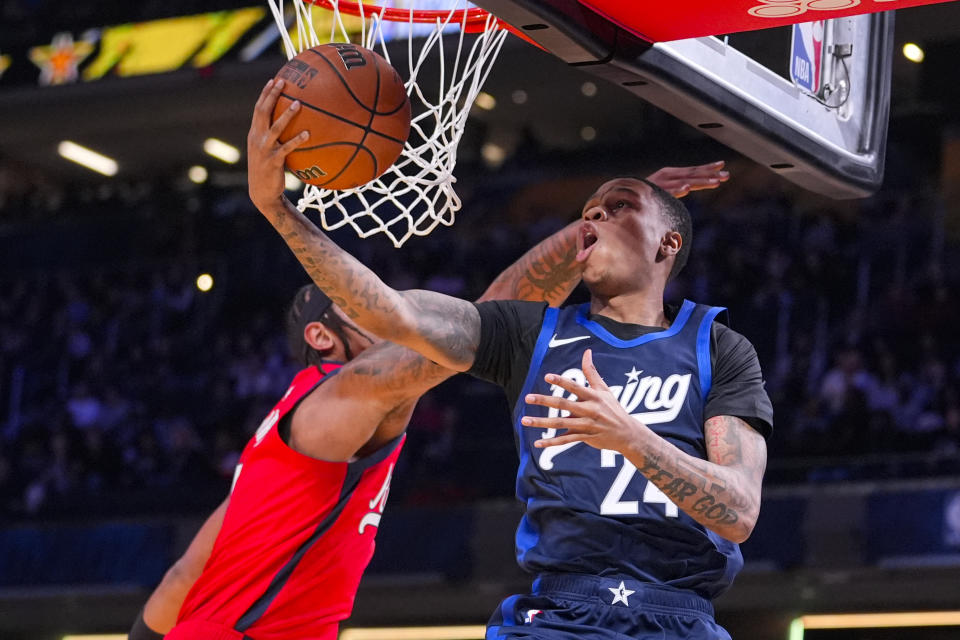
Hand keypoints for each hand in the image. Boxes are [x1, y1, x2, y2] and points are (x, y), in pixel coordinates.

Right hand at [247, 78, 308, 209]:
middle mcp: (257, 138)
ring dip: (286, 115)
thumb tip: (293, 124)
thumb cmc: (268, 170)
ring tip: (298, 103)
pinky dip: (297, 140)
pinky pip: (287, 148)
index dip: (265, 94)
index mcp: (254, 134)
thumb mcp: (267, 150)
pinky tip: (308, 134)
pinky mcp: (273, 161)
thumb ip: (274, 137)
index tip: (274, 80)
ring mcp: (264, 150)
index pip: (258, 109)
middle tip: (283, 82)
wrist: (262, 193)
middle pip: (263, 112)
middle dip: (272, 95)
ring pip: (275, 128)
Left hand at [521, 349, 644, 451]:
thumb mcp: (604, 389)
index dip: (561, 381)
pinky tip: (537, 443)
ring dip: (541, 423)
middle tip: (527, 398)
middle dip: (544, 401)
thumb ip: (592, 372)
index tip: (547, 376)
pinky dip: (551, 442)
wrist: (628, 434)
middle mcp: (589, 410)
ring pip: (560, 423)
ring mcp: (586, 425)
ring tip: (524, 420)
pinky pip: (565, 440)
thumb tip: (587, 351)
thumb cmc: (614, 409)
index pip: (575, 387)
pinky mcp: (584, 437)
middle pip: (563, 405)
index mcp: (593, 397)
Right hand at [646, 161, 728, 197]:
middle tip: (726, 175)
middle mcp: (667, 176)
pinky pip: (667, 191)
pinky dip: (677, 189)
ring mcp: (661, 184)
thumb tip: (688, 187)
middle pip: (692, 174)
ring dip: (700, 181)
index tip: (722, 166)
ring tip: (716, 182)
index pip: (692, 171)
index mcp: (670, 175)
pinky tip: (687, 189)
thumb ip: (676, 188)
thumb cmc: (642, 195)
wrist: (620, 197)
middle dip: (710, 174)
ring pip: (684, 182)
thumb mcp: (662, 189)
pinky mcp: (655, 192)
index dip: (707, 168)